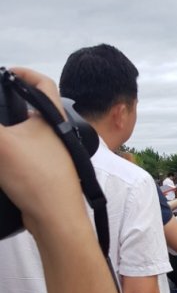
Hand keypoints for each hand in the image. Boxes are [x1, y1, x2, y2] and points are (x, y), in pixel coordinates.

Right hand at [0, 68, 83, 233]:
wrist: (56, 219)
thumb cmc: (38, 180)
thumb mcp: (0, 144)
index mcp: (52, 120)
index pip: (43, 84)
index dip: (25, 73)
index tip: (6, 73)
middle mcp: (56, 135)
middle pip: (31, 110)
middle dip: (10, 106)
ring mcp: (52, 156)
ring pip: (27, 135)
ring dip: (8, 132)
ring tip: (0, 134)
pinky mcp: (44, 174)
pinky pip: (25, 156)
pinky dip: (10, 154)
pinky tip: (0, 161)